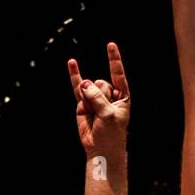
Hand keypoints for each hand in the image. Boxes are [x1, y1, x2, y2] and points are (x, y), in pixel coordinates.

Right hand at [67, 42, 129, 156]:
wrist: (100, 149)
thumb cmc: (111, 134)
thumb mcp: (109, 114)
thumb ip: (97, 97)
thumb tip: (83, 82)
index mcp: (122, 96)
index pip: (118, 74)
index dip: (114, 60)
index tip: (110, 45)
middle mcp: (109, 95)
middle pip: (101, 83)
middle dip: (99, 97)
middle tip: (101, 114)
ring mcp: (95, 98)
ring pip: (89, 87)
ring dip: (89, 100)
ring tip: (93, 115)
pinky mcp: (82, 103)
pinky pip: (77, 87)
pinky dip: (74, 75)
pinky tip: (72, 63)